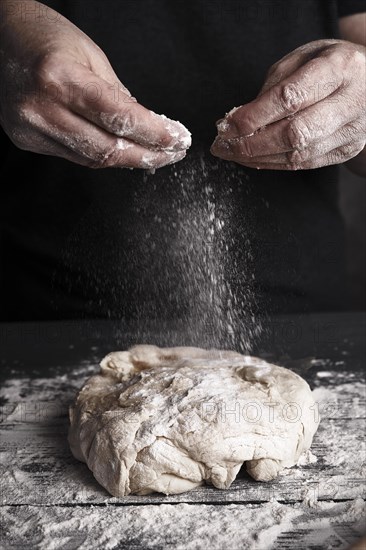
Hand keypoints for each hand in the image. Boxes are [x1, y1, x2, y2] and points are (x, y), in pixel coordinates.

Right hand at [0, 0, 190, 168]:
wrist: (0, 38)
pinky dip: (102, 156)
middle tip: (172, 154)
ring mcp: (30, 127)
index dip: (155, 134)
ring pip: (92, 160)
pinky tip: (121, 152)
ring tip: (153, 155)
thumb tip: (148, 129)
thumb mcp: (92, 56)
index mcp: (60, 78)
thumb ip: (119, 96)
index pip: (120, 118)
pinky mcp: (26, 139)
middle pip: (107, 149)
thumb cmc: (47, 38)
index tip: (178, 139)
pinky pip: (75, 157)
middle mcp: (41, 108)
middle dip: (147, 155)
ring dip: (128, 160)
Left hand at [211, 40, 365, 169]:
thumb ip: (274, 86)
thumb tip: (240, 119)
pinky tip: (252, 158)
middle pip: (295, 133)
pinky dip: (273, 163)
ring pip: (298, 154)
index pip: (290, 97)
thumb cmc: (330, 66)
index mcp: (339, 69)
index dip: (254, 115)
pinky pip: (304, 164)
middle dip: (251, 143)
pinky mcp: (345, 150)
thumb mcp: (303, 58)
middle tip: (222, 146)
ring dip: (258, 157)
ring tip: (231, 153)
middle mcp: (350, 102)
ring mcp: (351, 131)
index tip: (226, 124)